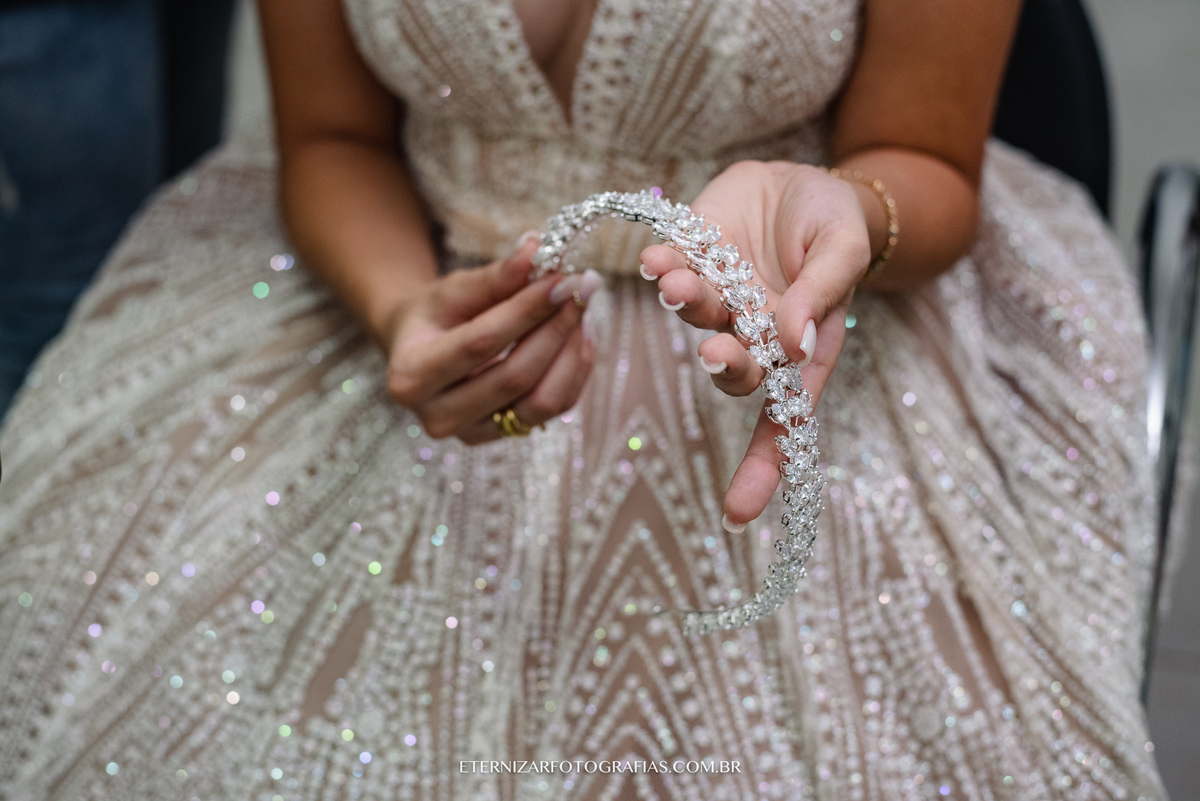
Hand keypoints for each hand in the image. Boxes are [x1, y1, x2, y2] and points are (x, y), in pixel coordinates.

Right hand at [384, 239, 601, 443]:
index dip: (527, 310)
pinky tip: (580, 336)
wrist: (421, 352)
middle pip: (515, 377)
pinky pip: (554, 410)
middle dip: (555, 329)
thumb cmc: (435, 316)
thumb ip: (495, 276)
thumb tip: (536, 249)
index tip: (561, 279)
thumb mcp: (453, 290)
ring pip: (541, 402)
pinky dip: (575, 371)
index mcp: (412, 376)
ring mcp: (472, 434)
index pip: (482, 342)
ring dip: (571, 354)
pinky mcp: (503, 437)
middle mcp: (438, 417)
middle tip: (580, 289)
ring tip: (582, 312)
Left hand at [640, 161, 872, 524]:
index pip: (783, 420)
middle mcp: (752, 334)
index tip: (737, 514)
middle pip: (735, 371)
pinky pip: (670, 271)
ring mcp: (718, 298)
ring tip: (678, 284)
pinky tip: (653, 260)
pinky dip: (660, 267)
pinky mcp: (690, 259)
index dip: (763, 469)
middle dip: (725, 365)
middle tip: (717, 352)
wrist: (799, 176)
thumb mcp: (842, 250)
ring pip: (698, 319)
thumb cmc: (833, 224)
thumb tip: (794, 342)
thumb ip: (819, 295)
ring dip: (687, 307)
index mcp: (799, 349)